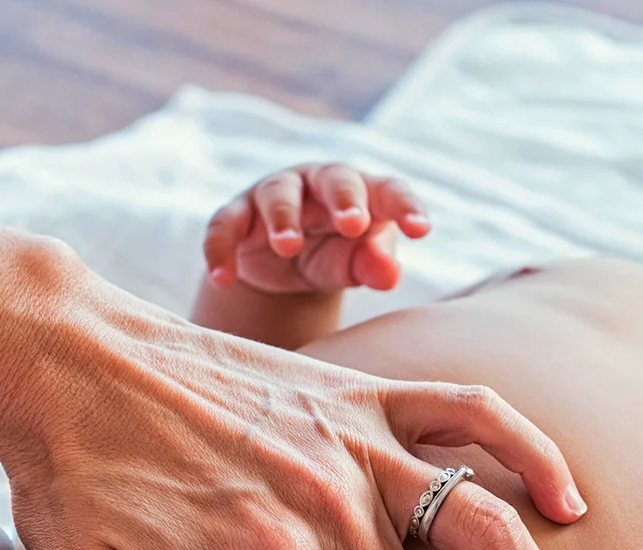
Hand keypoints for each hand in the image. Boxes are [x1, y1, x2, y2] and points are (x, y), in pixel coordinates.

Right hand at [203, 163, 430, 294]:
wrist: (284, 267)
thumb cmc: (337, 255)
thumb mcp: (356, 265)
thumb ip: (374, 265)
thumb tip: (390, 275)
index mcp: (362, 191)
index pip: (389, 190)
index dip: (405, 206)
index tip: (421, 231)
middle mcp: (319, 183)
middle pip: (334, 178)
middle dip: (344, 198)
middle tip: (353, 224)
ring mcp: (274, 194)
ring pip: (278, 194)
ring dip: (283, 218)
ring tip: (288, 247)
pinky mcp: (237, 216)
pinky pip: (224, 226)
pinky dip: (221, 249)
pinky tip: (224, 277)